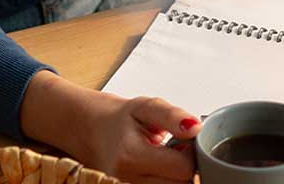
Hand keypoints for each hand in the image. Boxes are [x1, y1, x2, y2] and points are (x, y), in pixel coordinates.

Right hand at [66, 92, 203, 183]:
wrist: (87, 130)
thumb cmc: (117, 118)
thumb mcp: (145, 107)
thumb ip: (172, 116)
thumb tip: (195, 128)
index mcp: (131, 156)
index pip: (183, 169)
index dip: (191, 153)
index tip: (183, 140)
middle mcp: (127, 180)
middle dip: (185, 167)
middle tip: (174, 147)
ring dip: (175, 176)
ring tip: (164, 158)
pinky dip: (165, 181)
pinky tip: (158, 169)